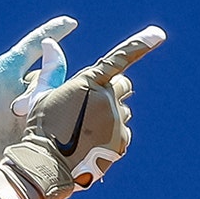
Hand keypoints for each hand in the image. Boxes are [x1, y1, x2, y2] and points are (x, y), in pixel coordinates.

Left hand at [0, 16, 75, 191]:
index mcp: (6, 72)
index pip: (33, 46)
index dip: (52, 32)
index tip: (70, 22)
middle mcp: (22, 86)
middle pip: (52, 72)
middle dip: (48, 83)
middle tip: (18, 108)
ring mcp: (33, 106)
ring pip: (61, 95)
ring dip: (59, 103)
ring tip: (28, 120)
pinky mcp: (40, 126)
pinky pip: (62, 118)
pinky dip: (70, 121)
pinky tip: (69, 129)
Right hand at [1, 26, 165, 198]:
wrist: (47, 164)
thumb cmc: (40, 127)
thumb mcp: (41, 94)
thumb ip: (51, 68)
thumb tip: (49, 41)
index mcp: (88, 82)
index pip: (119, 59)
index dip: (139, 45)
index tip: (158, 34)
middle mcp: (107, 99)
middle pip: (123, 85)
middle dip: (112, 89)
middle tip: (93, 101)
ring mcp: (116, 121)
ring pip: (122, 110)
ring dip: (109, 114)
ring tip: (84, 130)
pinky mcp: (121, 141)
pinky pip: (122, 131)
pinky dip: (110, 135)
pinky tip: (90, 143)